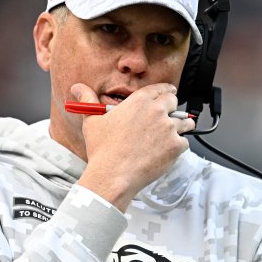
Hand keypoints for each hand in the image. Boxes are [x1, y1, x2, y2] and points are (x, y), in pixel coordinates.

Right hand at [73, 82, 194, 210]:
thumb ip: (88, 100)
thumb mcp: (92, 121)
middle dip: (172, 108)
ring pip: (184, 122)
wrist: (112, 175)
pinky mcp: (176, 146)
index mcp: (139, 101)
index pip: (160, 88)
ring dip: (181, 126)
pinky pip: (184, 142)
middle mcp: (156, 111)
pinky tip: (168, 151)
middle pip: (174, 101)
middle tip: (167, 117)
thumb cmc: (102, 149)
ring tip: (174, 133)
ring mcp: (168, 128)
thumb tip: (77, 87)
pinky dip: (178, 146)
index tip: (168, 93)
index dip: (165, 91)